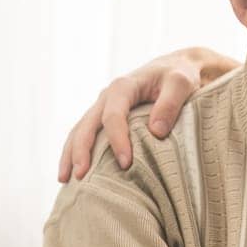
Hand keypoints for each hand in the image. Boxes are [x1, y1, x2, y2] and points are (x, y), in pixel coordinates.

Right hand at [58, 46, 238, 181]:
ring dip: (71, 154)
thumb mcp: (181, 83)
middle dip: (81, 151)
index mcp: (123, 86)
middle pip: (87, 125)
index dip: (117, 140)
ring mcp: (103, 106)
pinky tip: (72, 172)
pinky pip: (85, 134)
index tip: (125, 163)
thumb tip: (156, 131)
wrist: (176, 67)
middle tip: (80, 176)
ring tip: (66, 179)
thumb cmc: (180, 75)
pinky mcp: (105, 116)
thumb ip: (170, 104)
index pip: (113, 116)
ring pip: (79, 131)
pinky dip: (76, 151)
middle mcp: (107, 96)